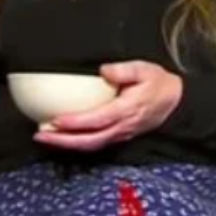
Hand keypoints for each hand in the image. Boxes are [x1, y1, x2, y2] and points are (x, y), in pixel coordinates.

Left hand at [34, 61, 183, 151]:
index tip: (55, 120)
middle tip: (39, 134)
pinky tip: (61, 137)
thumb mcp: (145, 70)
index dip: (76, 123)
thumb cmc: (158, 84)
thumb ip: (124, 70)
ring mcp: (120, 134)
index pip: (97, 120)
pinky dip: (76, 143)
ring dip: (66, 144)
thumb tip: (104, 70)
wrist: (177, 103)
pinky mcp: (118, 136)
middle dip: (63, 140)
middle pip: (90, 140)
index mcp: (126, 110)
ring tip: (44, 137)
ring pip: (91, 145)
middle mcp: (122, 127)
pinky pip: (95, 143)